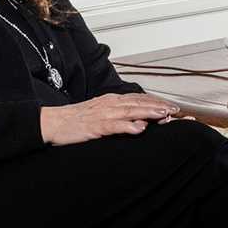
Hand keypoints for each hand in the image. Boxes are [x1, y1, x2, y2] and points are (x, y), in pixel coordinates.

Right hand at [40, 93, 181, 146]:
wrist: (52, 123)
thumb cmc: (74, 121)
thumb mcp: (99, 115)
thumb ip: (118, 116)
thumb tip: (138, 121)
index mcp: (110, 101)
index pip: (138, 99)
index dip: (156, 102)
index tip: (171, 106)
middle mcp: (109, 104)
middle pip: (138, 103)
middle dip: (158, 106)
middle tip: (175, 109)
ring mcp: (102, 115)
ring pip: (130, 111)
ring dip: (148, 112)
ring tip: (164, 115)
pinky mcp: (94, 126)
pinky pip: (114, 126)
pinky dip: (127, 126)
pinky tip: (138, 128)